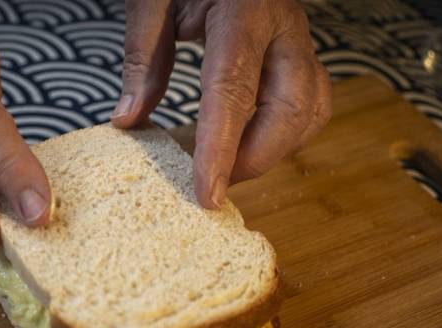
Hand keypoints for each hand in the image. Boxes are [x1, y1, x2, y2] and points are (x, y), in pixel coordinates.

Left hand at [111, 0, 331, 207]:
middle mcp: (282, 26)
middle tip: (217, 186)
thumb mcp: (153, 1)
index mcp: (243, 8)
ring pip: (310, 110)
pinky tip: (256, 144)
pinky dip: (290, 135)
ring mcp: (299, 40)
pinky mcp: (301, 52)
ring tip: (233, 168)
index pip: (233, 89)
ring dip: (276, 151)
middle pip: (289, 108)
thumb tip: (128, 120)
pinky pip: (312, 102)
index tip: (208, 193)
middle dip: (255, 159)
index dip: (221, 148)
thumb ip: (142, 58)